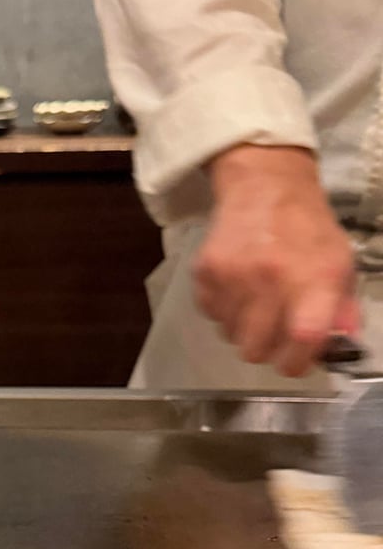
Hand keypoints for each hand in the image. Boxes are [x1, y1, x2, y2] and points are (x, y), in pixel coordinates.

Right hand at [193, 145, 358, 377]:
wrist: (264, 186)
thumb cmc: (306, 227)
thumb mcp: (339, 261)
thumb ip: (342, 307)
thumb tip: (341, 344)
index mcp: (312, 277)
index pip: (301, 340)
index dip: (297, 362)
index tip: (296, 362)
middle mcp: (270, 278)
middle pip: (256, 349)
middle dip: (265, 347)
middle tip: (273, 330)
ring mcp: (233, 276)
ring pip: (230, 335)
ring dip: (242, 327)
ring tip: (255, 301)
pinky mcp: (206, 272)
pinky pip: (210, 314)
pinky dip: (223, 309)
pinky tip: (237, 288)